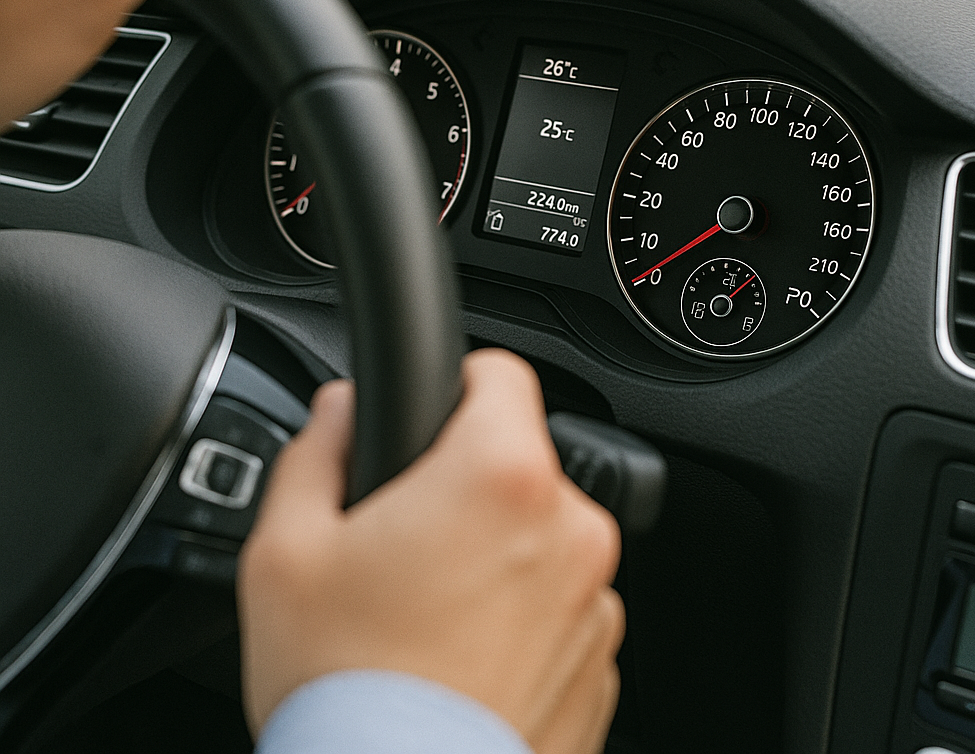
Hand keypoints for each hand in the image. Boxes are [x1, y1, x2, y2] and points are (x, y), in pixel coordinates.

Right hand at [238, 348, 624, 753]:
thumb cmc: (345, 689)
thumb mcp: (286, 552)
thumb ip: (316, 451)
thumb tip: (339, 410)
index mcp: (501, 478)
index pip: (503, 374)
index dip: (458, 383)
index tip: (432, 417)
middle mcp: (571, 531)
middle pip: (518, 463)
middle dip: (466, 485)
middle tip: (404, 543)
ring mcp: (594, 603)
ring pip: (539, 538)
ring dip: (497, 555)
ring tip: (428, 615)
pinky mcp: (599, 664)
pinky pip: (558, 606)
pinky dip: (520, 618)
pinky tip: (462, 659)